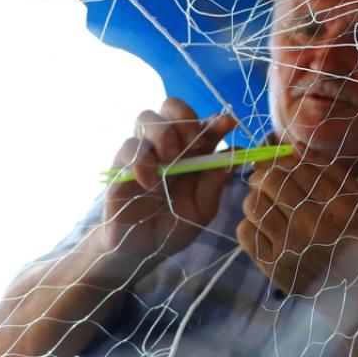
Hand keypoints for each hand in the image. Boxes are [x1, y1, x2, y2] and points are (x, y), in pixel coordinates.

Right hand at [99, 98, 236, 261]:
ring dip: (163, 133)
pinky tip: (150, 183)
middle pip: (171, 106)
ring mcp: (144, 153)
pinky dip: (142, 161)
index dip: (216, 120)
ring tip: (171, 159)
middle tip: (194, 143)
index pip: (204, 125)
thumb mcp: (203, 208)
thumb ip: (216, 181)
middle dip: (185, 118)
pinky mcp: (121, 165)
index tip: (227, 124)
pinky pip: (129, 146)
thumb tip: (237, 151)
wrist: (143, 250)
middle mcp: (168, 146)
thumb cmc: (175, 226)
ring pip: (147, 118)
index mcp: (193, 153)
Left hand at [237, 154, 357, 295]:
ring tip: (265, 205)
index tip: (280, 166)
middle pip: (272, 181)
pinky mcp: (271, 266)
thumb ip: (327, 169)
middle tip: (263, 179)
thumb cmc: (350, 236)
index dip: (282, 161)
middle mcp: (315, 226)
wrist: (350, 287)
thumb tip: (294, 147)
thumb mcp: (352, 199)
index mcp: (339, 206)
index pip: (297, 168)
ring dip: (254, 199)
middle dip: (263, 175)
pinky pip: (244, 231)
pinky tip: (263, 228)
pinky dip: (249, 224)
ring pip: (253, 204)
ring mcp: (291, 248)